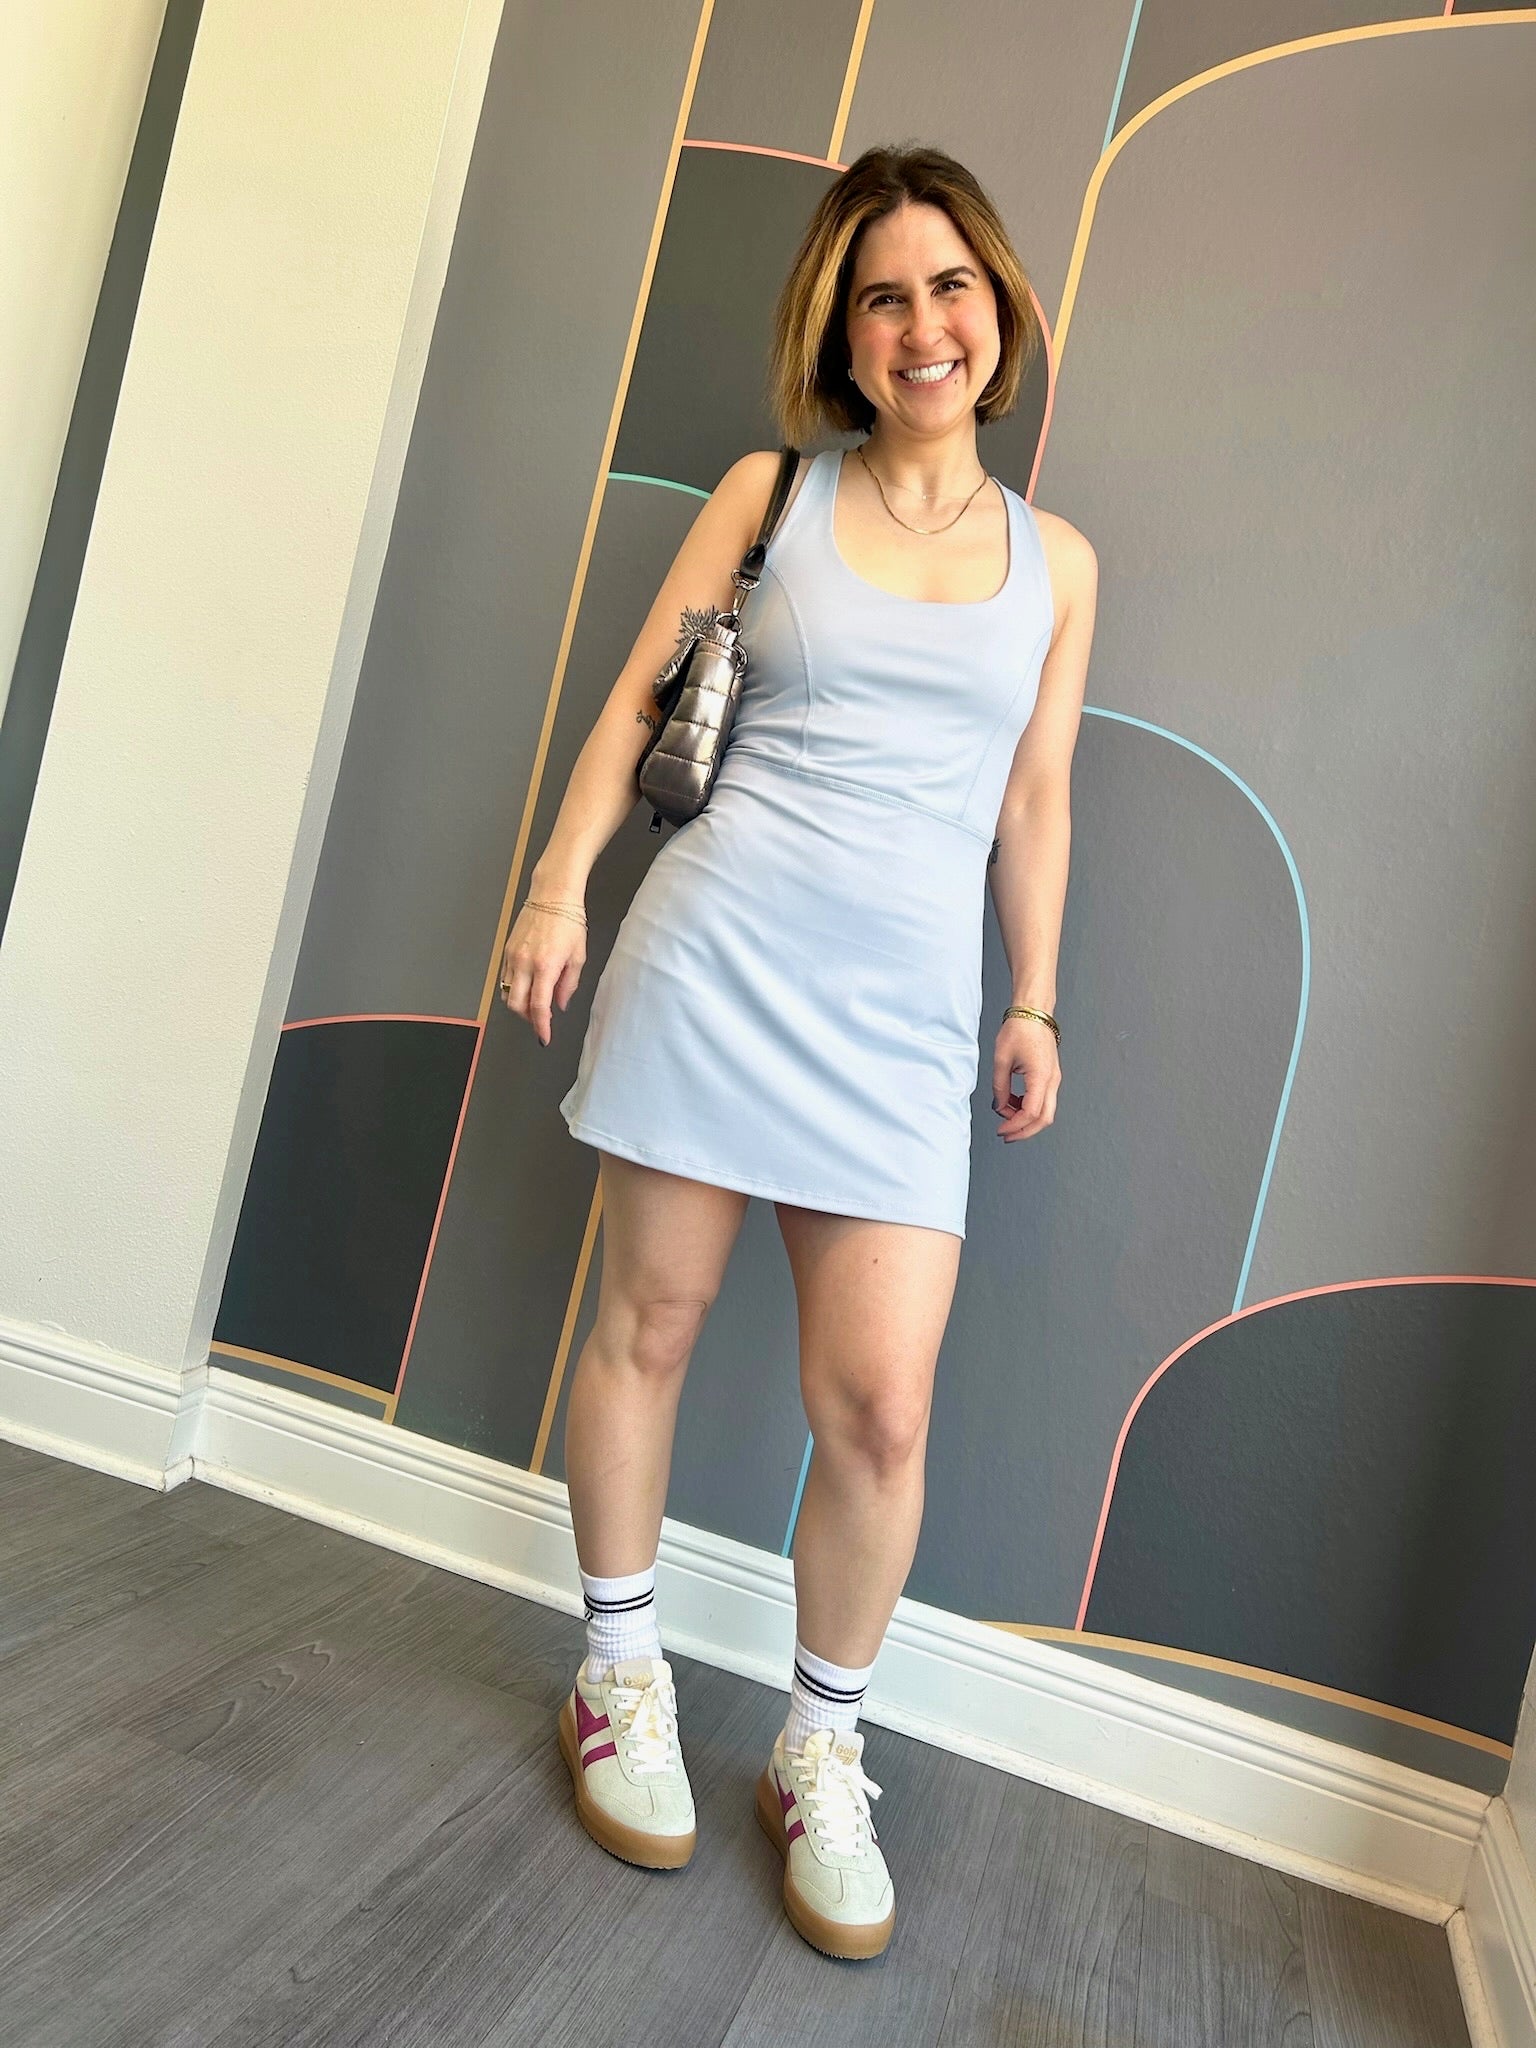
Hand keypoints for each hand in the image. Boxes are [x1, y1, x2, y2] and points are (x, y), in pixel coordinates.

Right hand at [499, 899, 586, 1045]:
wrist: (553, 895)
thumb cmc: (569, 921)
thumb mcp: (578, 956)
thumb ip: (568, 984)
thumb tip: (560, 1003)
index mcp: (545, 966)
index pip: (538, 1007)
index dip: (541, 1027)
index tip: (544, 1037)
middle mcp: (524, 963)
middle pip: (516, 1005)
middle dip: (528, 1018)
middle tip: (541, 1019)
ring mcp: (512, 956)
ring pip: (507, 993)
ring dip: (520, 1004)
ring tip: (536, 1001)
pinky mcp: (507, 950)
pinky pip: (505, 978)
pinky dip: (514, 988)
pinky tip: (528, 985)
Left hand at [992, 1015, 1059, 1140]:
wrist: (1033, 1013)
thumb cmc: (1019, 1030)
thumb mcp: (1001, 1060)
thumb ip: (1000, 1088)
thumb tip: (999, 1106)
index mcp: (1041, 1077)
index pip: (1031, 1113)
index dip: (1014, 1125)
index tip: (1001, 1130)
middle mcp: (1052, 1080)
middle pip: (1044, 1118)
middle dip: (1025, 1131)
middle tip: (1006, 1135)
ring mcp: (1054, 1078)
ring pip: (1046, 1111)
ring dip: (1026, 1119)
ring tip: (1006, 1115)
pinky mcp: (1051, 1076)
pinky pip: (1044, 1099)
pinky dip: (1029, 1107)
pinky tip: (1014, 1103)